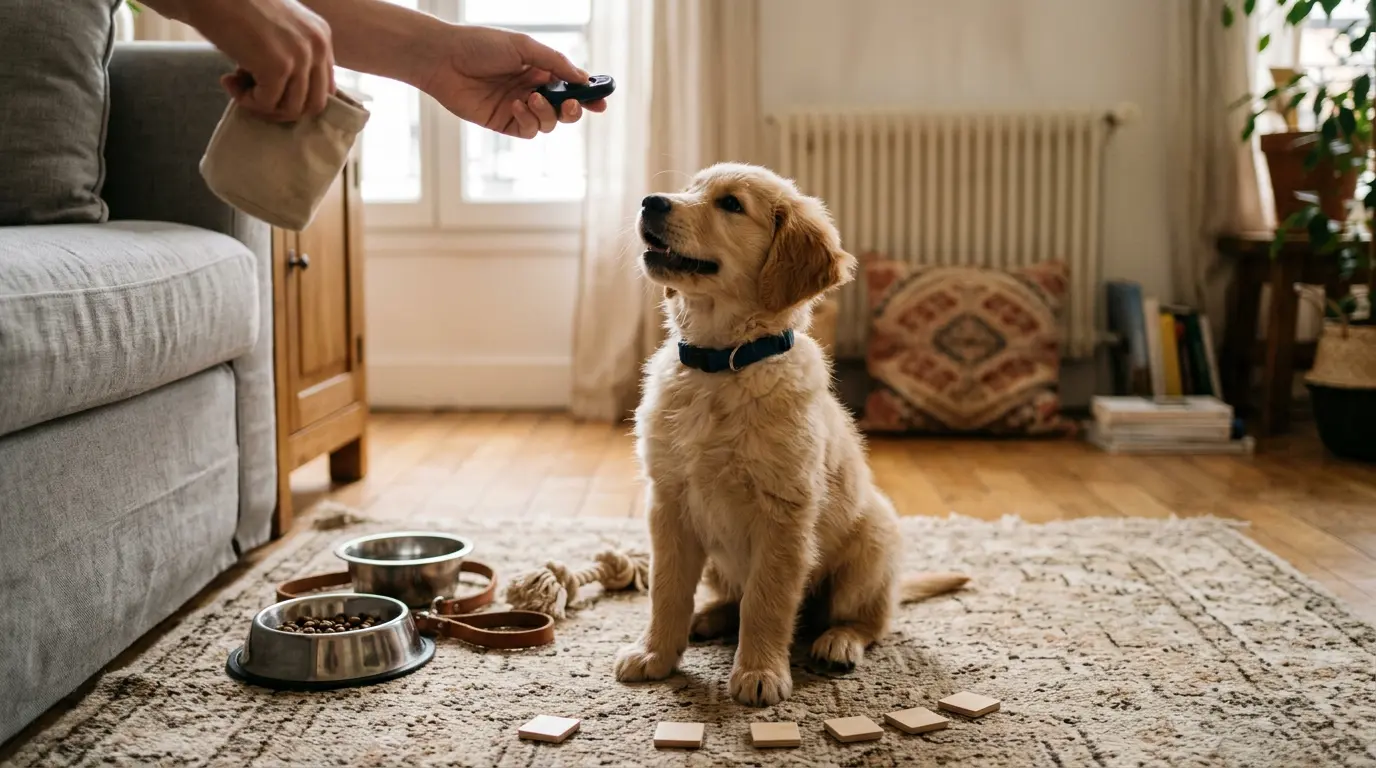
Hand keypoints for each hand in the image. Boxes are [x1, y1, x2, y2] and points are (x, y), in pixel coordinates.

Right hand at [186, 0, 335, 121]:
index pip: (323, 87)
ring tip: (237, 83)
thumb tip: (289, 97)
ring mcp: (300, 57)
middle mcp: (318, 46)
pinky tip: (228, 81)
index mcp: (321, 36)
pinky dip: (245, 100)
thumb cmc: (235, 6)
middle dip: (283, 108)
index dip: (295, 96)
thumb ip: (293, 55)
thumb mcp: (279, 29)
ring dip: (261, 105)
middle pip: (314, 104)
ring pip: (292, 109)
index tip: (267, 86)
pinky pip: (267, 104)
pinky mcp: (277, 67)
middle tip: (254, 94)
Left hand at [415, 25, 607, 138]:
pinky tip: (516, 105)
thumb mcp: (524, 46)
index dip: (588, 94)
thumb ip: (554, 62)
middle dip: (574, 109)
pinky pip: (529, 130)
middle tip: (571, 104)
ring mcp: (520, 108)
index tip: (601, 101)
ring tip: (532, 98)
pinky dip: (528, 119)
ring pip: (549, 122)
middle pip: (565, 108)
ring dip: (547, 113)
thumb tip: (582, 78)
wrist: (444, 59)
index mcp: (540, 69)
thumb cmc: (481, 45)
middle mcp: (532, 89)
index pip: (571, 84)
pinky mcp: (504, 123)